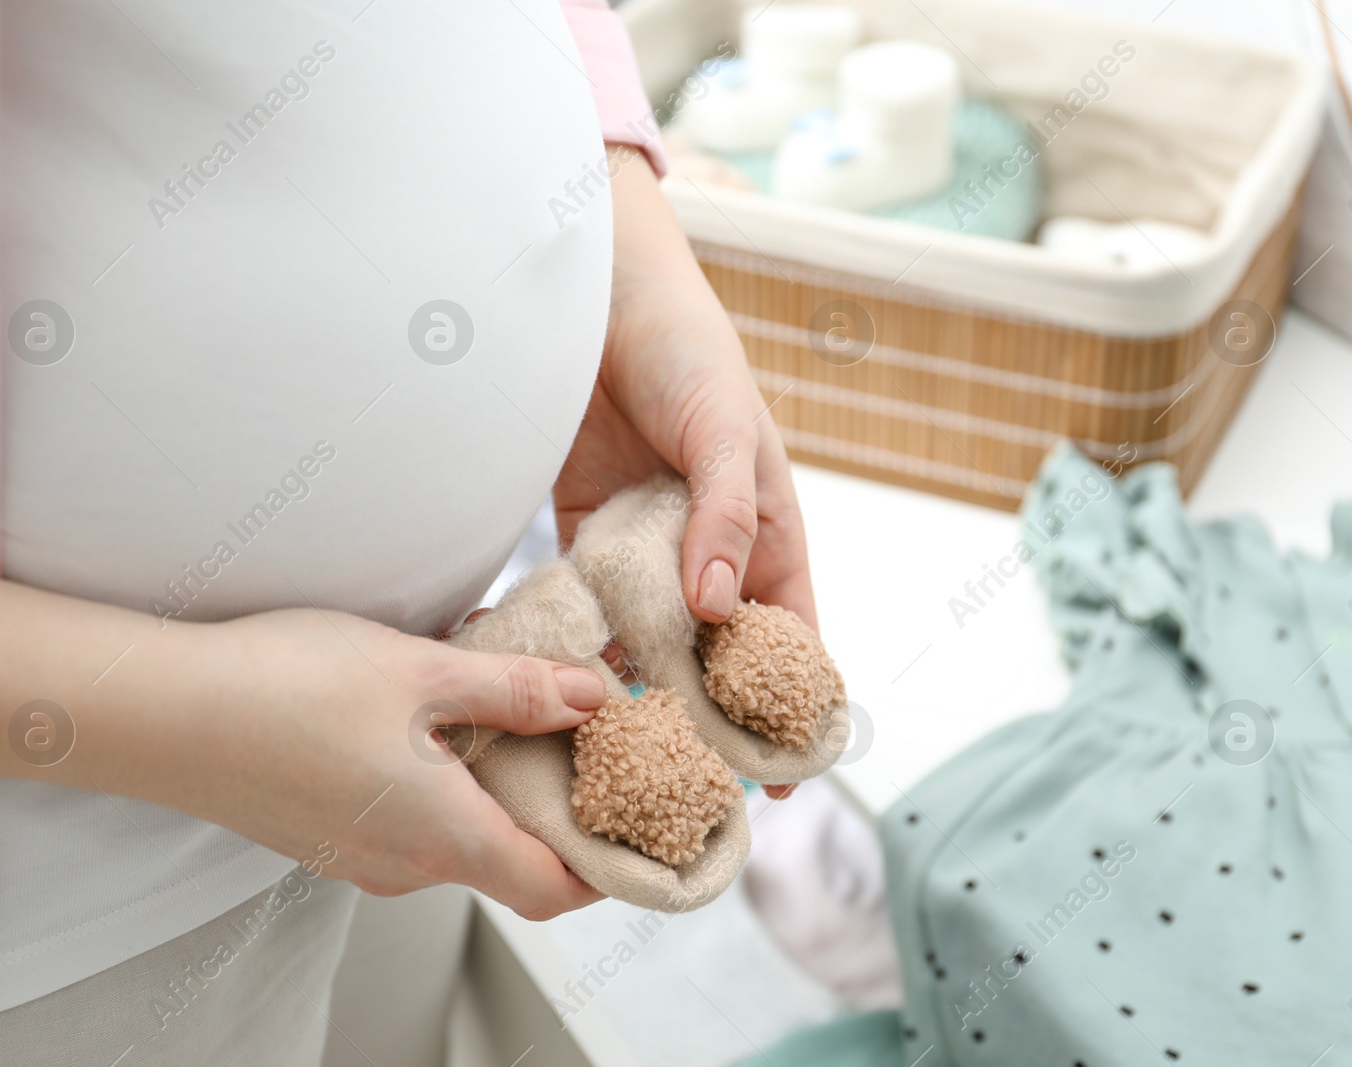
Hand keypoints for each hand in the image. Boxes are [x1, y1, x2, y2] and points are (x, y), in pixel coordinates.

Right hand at [180, 609, 609, 920]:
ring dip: (490, 782)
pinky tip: (428, 714)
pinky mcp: (324, 833)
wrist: (159, 711)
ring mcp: (359, 855)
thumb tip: (591, 697)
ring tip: (502, 702)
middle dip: (551, 802)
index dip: (605, 866)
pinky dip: (439, 779)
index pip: (555, 889)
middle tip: (578, 733)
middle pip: (509, 859)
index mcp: (444, 839)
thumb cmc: (284, 689)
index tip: (635, 821)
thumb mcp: (422, 672)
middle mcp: (405, 866)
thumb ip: (516, 690)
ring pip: (455, 834)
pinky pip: (406, 820)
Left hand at [554, 145, 817, 798]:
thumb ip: (724, 513)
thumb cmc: (684, 347)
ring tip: (615, 755)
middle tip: (682, 785)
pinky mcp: (588, 531)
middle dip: (706, 716)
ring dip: (637, 689)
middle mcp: (709, 548)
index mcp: (765, 528)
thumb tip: (718, 608)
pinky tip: (562, 685)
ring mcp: (648, 544)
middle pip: (716, 652)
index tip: (783, 776)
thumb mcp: (721, 427)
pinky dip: (581, 639)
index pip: (788, 631)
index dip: (789, 704)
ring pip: (649, 637)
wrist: (598, 293)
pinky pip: (589, 601)